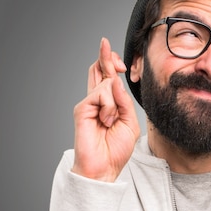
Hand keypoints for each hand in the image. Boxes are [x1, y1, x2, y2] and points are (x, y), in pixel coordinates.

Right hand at [72, 38, 140, 181]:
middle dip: (105, 56)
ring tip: (110, 121)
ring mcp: (88, 103)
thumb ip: (124, 102)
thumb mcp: (129, 123)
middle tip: (105, 42)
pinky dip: (108, 107)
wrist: (104, 167)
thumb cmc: (116, 149)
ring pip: (106, 83)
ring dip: (114, 102)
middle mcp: (96, 101)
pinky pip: (101, 94)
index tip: (117, 57)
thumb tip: (115, 82)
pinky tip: (105, 121)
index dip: (111, 64)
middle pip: (99, 70)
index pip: (108, 78)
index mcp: (109, 104)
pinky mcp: (81, 108)